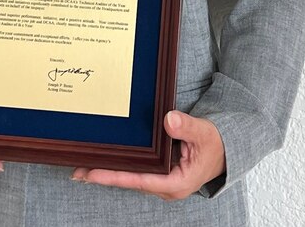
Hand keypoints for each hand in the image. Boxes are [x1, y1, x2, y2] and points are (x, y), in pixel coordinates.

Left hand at [72, 111, 225, 199]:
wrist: (226, 149)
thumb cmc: (217, 144)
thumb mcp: (204, 133)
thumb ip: (187, 127)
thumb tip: (168, 120)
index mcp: (175, 183)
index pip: (138, 180)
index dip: (114, 177)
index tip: (92, 173)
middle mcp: (164, 185)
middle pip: (129, 180)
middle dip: (104, 175)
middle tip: (77, 168)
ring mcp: (161, 179)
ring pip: (131, 175)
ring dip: (110, 169)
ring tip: (84, 164)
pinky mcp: (160, 171)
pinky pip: (136, 169)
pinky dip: (121, 163)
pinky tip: (107, 156)